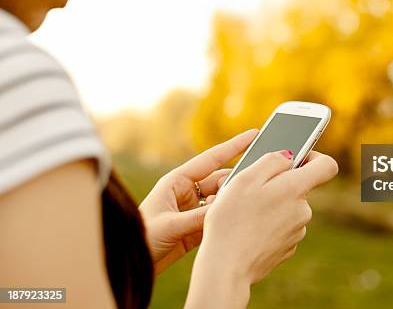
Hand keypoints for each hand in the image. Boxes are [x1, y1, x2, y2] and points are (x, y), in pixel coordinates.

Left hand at [139, 129, 258, 274]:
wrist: (131, 264)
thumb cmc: (142, 238)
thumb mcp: (171, 225)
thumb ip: (201, 217)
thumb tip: (230, 208)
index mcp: (177, 181)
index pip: (211, 159)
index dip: (234, 146)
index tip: (254, 134)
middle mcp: (187, 192)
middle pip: (220, 181)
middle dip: (234, 184)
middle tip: (248, 189)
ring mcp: (192, 210)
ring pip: (221, 201)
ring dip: (229, 205)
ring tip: (237, 211)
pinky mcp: (196, 228)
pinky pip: (217, 219)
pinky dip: (225, 221)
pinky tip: (233, 225)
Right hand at [185, 149, 337, 308]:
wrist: (226, 266)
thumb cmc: (232, 219)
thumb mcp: (245, 177)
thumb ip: (272, 160)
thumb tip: (289, 156)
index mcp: (296, 188)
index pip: (327, 165)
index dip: (313, 156)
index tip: (296, 157)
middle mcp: (303, 210)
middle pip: (299, 187)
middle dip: (278, 185)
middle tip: (249, 190)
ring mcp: (297, 231)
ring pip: (288, 208)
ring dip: (271, 206)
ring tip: (244, 213)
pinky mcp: (287, 248)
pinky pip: (281, 227)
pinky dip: (268, 225)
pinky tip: (248, 230)